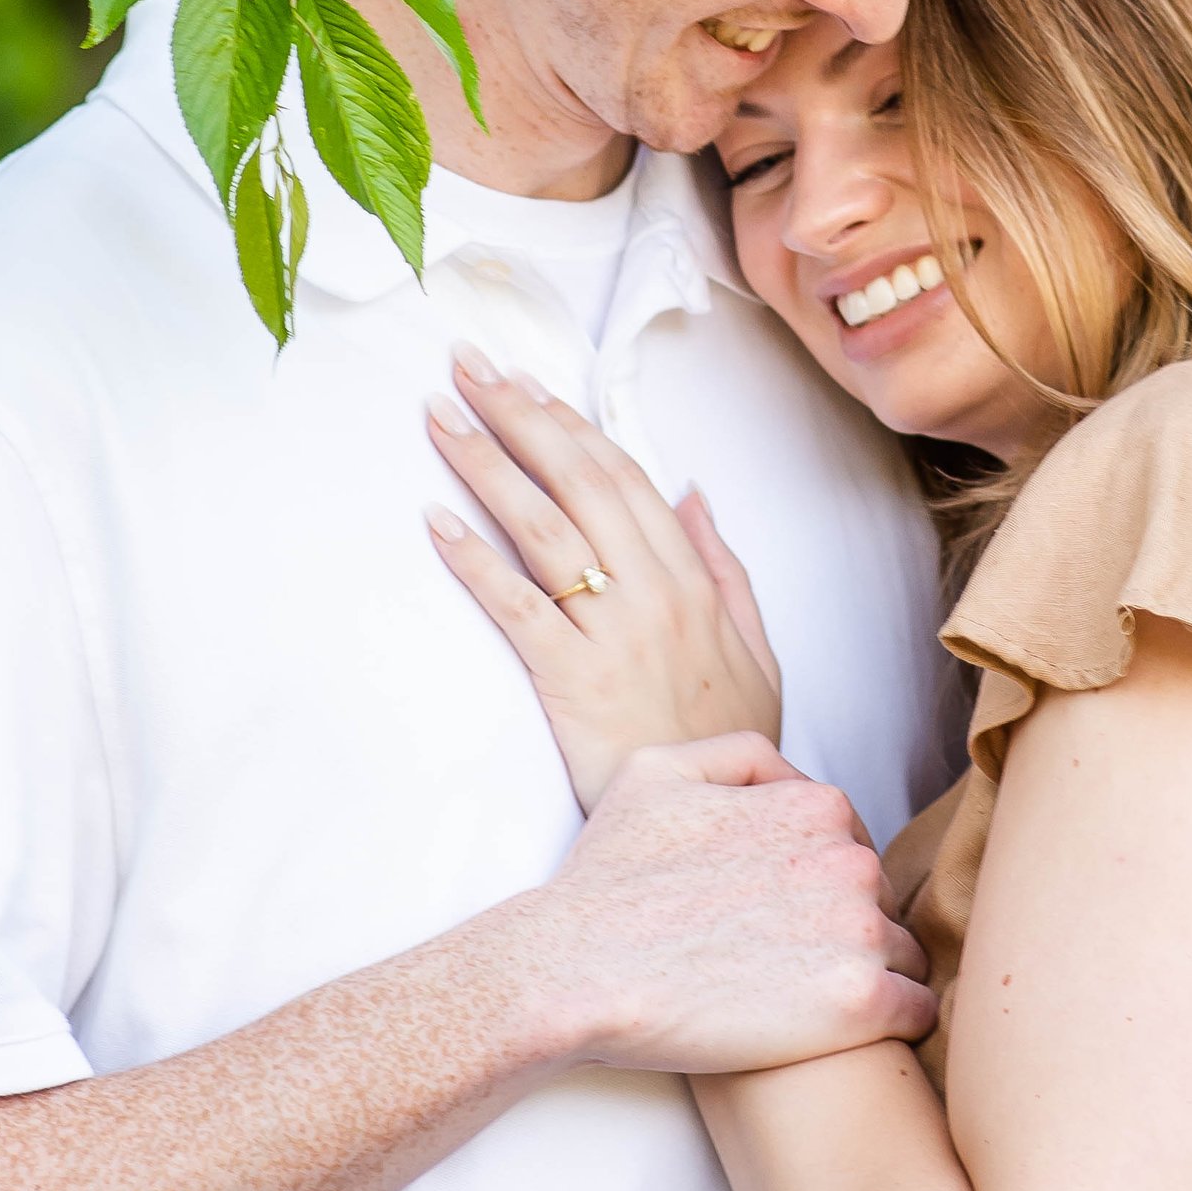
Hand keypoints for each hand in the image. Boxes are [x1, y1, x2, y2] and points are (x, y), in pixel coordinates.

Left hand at [426, 347, 781, 807]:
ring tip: (440, 416)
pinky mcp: (573, 681)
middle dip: (519, 416)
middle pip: (579, 482)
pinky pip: (518, 607)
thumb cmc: (725, 741)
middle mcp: (656, 594)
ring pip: (544, 528)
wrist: (720, 824)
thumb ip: (725, 566)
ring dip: (487, 463)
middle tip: (467, 366)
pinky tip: (436, 520)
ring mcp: (615, 635)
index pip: (625, 479)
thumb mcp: (755, 648)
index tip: (529, 383)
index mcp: (694, 581)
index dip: (573, 425)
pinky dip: (476, 559)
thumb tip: (694, 492)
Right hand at [482, 729, 934, 1075]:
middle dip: (844, 926)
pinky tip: (842, 1031)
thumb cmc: (609, 879)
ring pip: (904, 954)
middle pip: (882, 900)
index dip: (817, 883)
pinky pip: (917, 1011)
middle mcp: (851, 861)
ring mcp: (860, 933)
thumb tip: (793, 775)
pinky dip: (893, 1022)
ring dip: (869, 973)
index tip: (777, 915)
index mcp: (815, 806)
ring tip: (803, 1000)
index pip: (855, 845)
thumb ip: (742, 758)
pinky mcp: (859, 1005)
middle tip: (781, 961)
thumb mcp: (659, 772)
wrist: (576, 972)